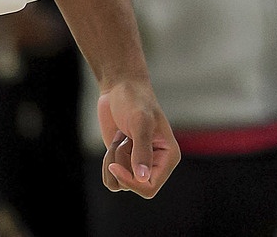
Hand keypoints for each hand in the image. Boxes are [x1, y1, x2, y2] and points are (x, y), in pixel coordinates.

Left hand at [97, 79, 178, 197]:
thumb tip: (143, 179)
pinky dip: (107, 162)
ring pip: (119, 183)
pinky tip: (117, 141)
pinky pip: (111, 179)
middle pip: (134, 187)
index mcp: (169, 157)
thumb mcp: (140, 123)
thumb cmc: (135, 101)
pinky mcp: (125, 162)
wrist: (120, 89)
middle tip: (125, 139)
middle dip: (121, 164)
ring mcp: (139, 164)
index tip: (115, 165)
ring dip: (113, 161)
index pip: (150, 187)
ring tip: (122, 137)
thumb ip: (142, 152)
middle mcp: (157, 164)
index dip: (131, 181)